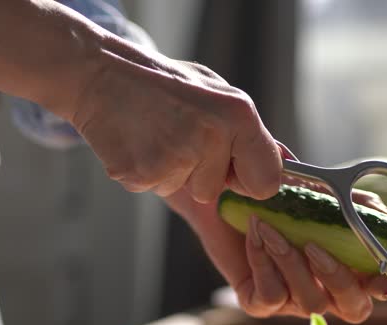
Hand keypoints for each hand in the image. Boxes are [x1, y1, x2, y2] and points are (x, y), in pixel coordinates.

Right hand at [70, 47, 281, 203]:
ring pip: (184, 189)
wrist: (99, 73)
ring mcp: (176, 157)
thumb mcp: (215, 93)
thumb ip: (249, 132)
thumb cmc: (162, 84)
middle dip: (200, 174)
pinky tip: (136, 142)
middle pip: (216, 190)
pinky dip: (144, 172)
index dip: (248, 181)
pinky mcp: (143, 173)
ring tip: (154, 134)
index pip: (267, 182)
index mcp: (239, 115)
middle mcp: (212, 136)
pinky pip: (154, 188)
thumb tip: (287, 164)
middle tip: (176, 136)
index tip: (231, 170)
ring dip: (171, 171)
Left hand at [166, 190, 386, 323]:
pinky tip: (256, 234)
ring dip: (291, 262)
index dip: (383, 286)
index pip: (375, 289)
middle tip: (315, 247)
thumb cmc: (278, 193)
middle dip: (338, 279)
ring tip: (271, 227)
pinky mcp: (259, 302)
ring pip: (309, 302)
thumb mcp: (320, 191)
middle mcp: (324, 289)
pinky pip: (271, 296)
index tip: (381, 277)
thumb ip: (353, 204)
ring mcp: (292, 300)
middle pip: (353, 309)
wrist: (225, 191)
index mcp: (346, 266)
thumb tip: (382, 215)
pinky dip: (263, 262)